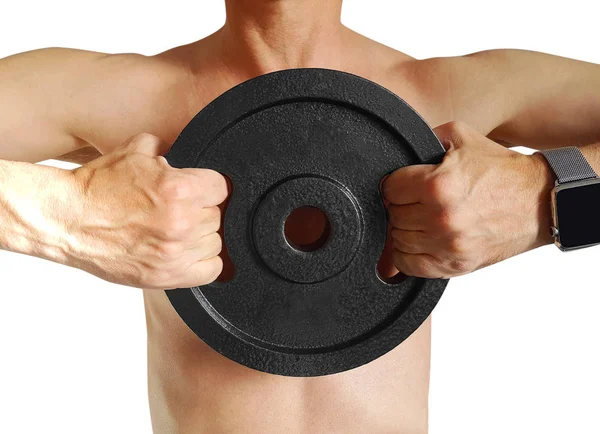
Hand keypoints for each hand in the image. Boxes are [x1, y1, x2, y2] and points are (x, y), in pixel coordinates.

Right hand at [67, 133, 227, 288]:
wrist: (68, 220)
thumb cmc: (98, 188)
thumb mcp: (135, 151)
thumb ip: (166, 148)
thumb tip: (181, 150)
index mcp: (179, 189)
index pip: (222, 188)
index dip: (210, 187)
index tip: (200, 191)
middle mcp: (182, 222)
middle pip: (218, 216)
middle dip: (202, 210)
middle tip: (182, 210)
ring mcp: (175, 253)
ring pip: (215, 243)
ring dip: (201, 236)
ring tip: (179, 231)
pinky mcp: (167, 276)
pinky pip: (210, 271)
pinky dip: (203, 262)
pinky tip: (187, 252)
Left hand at [382, 121, 553, 278]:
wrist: (540, 201)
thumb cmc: (501, 171)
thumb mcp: (463, 138)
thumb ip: (426, 138)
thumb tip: (399, 151)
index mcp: (438, 184)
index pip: (389, 189)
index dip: (395, 185)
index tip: (403, 186)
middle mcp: (441, 217)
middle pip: (393, 215)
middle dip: (401, 206)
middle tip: (416, 202)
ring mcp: (448, 245)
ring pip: (398, 240)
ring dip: (405, 230)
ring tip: (421, 220)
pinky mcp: (455, 265)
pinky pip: (409, 265)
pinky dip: (407, 255)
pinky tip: (420, 242)